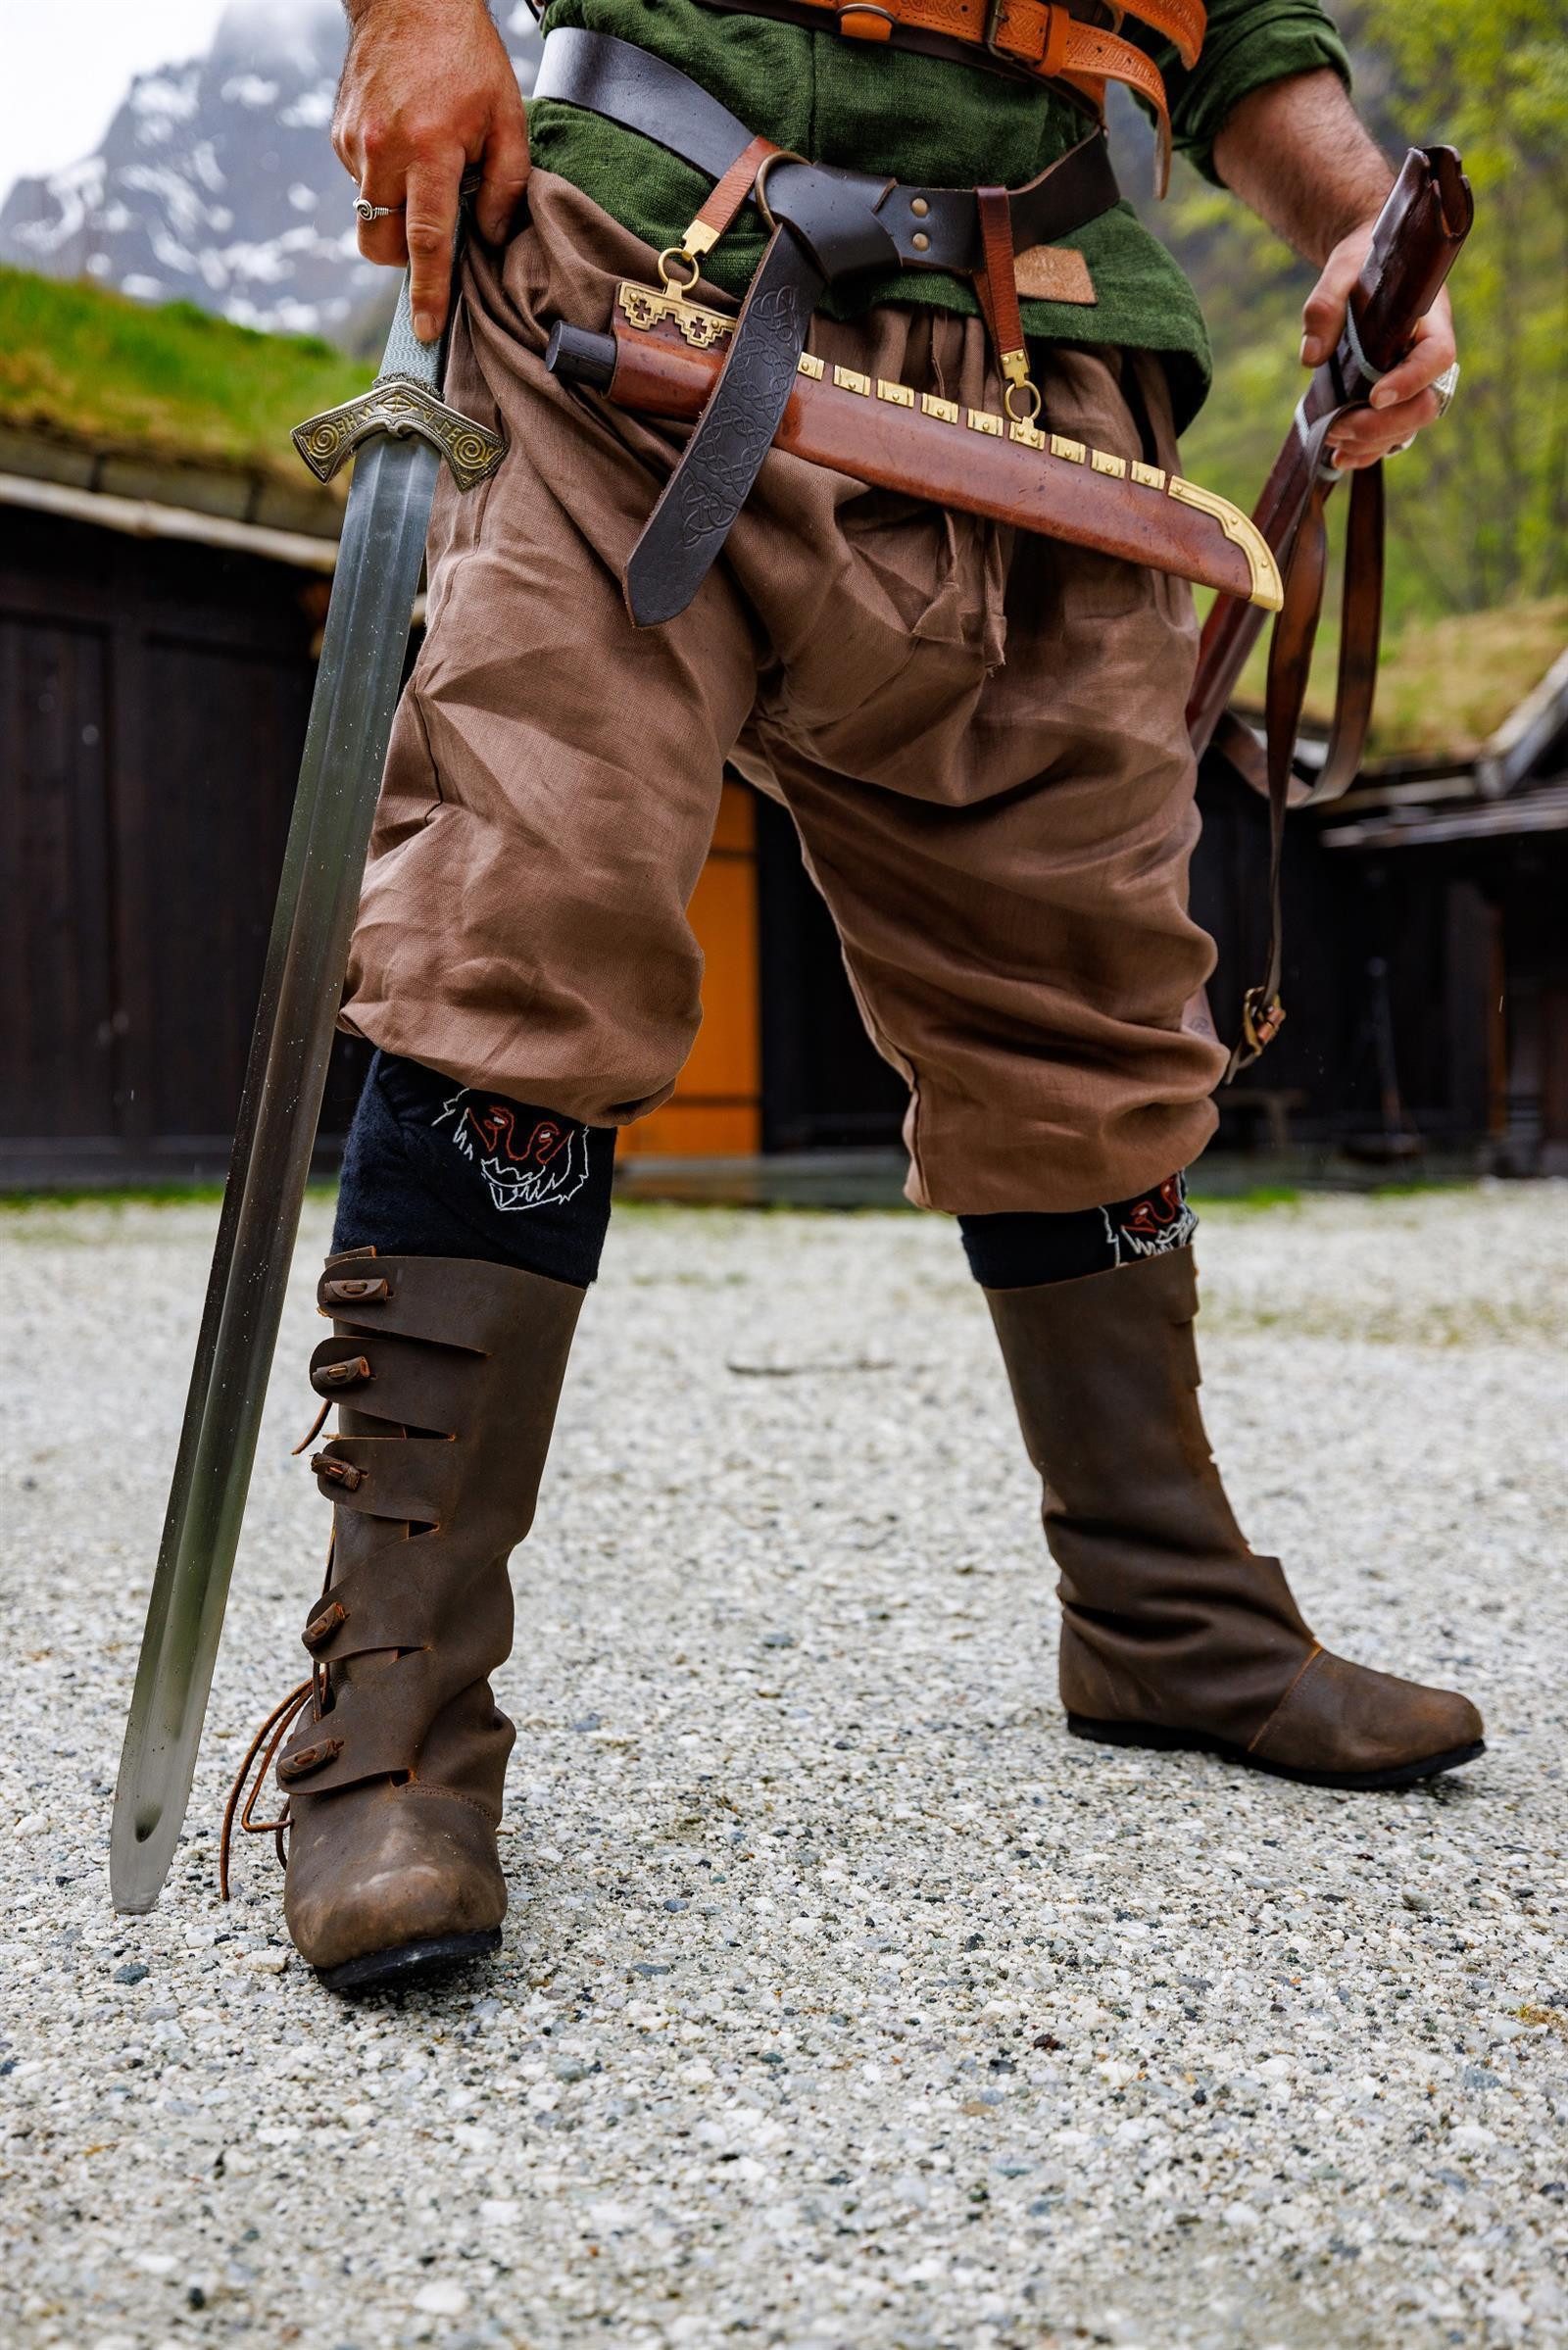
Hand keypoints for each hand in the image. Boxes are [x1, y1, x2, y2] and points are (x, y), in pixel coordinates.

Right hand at [334, 0, 529, 344]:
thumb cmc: (465, 58)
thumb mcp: (507, 117)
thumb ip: (505, 185)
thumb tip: (489, 239)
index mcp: (429, 149)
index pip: (427, 241)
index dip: (429, 291)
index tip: (427, 330)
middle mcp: (383, 151)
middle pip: (379, 244)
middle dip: (403, 260)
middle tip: (433, 236)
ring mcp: (353, 143)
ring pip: (367, 216)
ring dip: (395, 214)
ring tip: (424, 173)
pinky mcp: (338, 135)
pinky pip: (361, 182)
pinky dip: (384, 180)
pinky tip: (405, 143)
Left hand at [1301, 221, 1456, 470]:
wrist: (1366, 263)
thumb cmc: (1361, 260)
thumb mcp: (1342, 269)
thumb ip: (1326, 305)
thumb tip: (1310, 357)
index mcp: (1431, 320)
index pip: (1437, 358)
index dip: (1410, 382)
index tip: (1374, 396)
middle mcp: (1429, 356)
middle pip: (1426, 405)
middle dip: (1384, 425)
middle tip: (1339, 427)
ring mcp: (1415, 381)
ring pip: (1409, 427)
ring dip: (1371, 442)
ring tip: (1331, 439)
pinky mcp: (1396, 397)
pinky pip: (1391, 435)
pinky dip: (1367, 452)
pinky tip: (1339, 458)